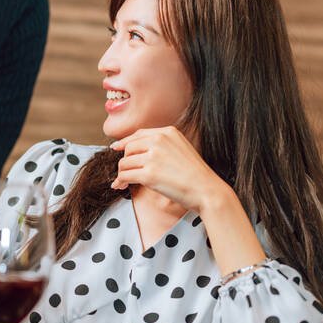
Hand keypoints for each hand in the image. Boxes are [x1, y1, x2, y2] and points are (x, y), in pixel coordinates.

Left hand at [111, 126, 265, 276]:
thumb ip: (162, 145)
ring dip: (121, 173)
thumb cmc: (196, 174)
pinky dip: (120, 182)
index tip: (116, 148)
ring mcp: (153, 157)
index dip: (125, 142)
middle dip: (124, 161)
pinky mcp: (149, 174)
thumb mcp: (181, 148)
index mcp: (167, 132)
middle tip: (123, 173)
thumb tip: (138, 150)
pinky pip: (125, 175)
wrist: (206, 190)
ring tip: (122, 182)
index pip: (138, 134)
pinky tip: (120, 186)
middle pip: (129, 148)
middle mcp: (159, 141)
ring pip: (125, 163)